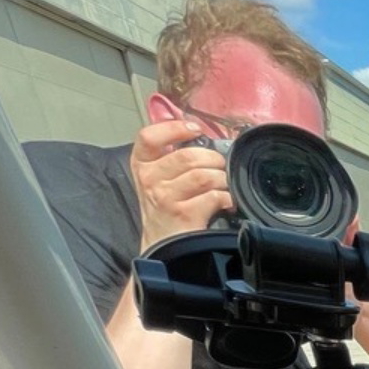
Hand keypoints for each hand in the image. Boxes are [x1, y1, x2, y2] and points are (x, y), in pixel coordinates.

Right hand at [130, 120, 232, 249]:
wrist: (163, 242)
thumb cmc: (165, 205)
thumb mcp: (158, 175)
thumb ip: (170, 152)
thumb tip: (194, 126)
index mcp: (141, 163)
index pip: (148, 136)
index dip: (174, 128)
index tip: (195, 129)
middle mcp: (149, 178)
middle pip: (188, 156)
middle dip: (213, 159)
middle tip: (219, 167)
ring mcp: (165, 197)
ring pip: (204, 175)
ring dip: (221, 179)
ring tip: (222, 185)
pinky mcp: (183, 214)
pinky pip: (214, 196)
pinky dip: (226, 198)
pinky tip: (225, 202)